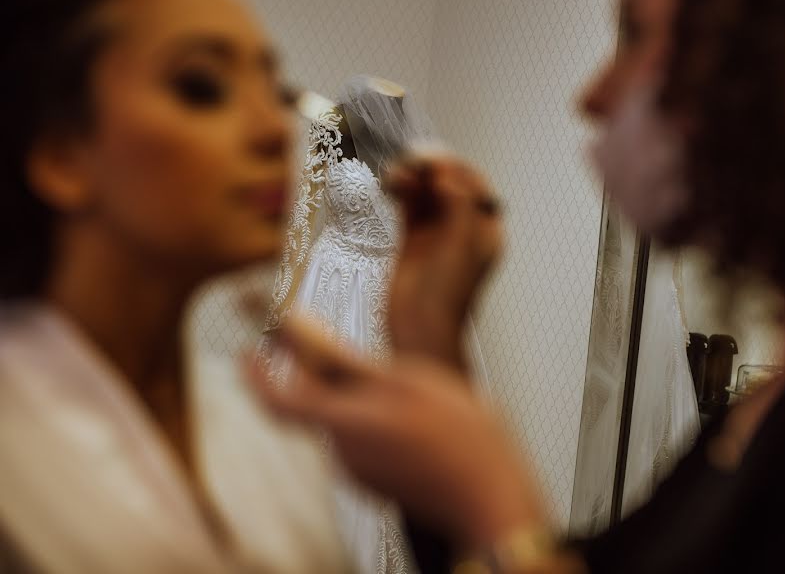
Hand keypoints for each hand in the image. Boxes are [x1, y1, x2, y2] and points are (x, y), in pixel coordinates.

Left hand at [247, 316, 546, 549]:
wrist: (493, 499)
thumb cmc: (460, 437)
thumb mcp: (404, 379)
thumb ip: (343, 357)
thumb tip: (297, 328)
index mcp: (342, 424)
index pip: (276, 400)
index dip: (255, 375)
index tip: (248, 353)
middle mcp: (343, 453)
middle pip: (316, 406)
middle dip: (327, 377)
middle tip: (349, 351)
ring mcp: (363, 473)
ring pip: (346, 422)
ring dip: (362, 399)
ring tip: (410, 387)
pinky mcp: (382, 483)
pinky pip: (367, 442)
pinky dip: (379, 420)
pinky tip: (419, 415)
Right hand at [385, 155, 502, 367]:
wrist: (419, 328)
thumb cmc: (446, 295)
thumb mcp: (461, 243)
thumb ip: (458, 202)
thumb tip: (447, 171)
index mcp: (485, 231)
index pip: (475, 186)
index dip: (456, 169)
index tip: (435, 160)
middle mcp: (463, 230)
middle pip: (449, 186)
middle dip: (432, 170)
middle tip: (413, 159)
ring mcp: (436, 235)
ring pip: (427, 194)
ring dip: (414, 177)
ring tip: (399, 170)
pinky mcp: (412, 241)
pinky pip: (409, 206)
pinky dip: (402, 190)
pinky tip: (392, 181)